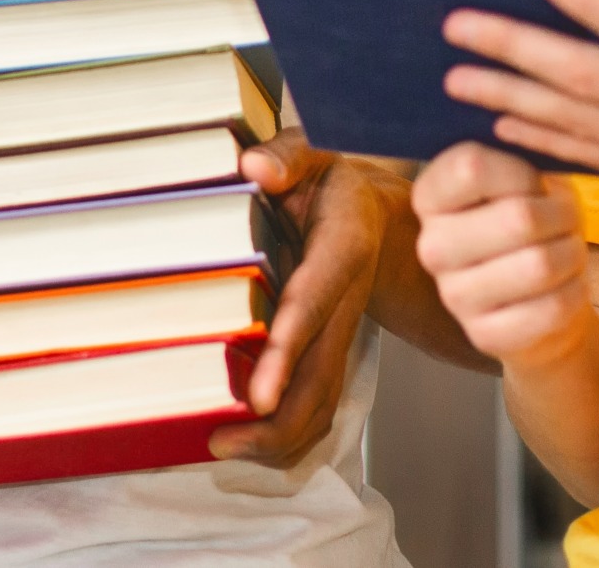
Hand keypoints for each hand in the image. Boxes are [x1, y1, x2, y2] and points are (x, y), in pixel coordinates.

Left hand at [210, 130, 397, 464]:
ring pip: (325, 401)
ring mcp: (343, 331)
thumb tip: (254, 169)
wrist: (376, 209)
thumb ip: (287, 155)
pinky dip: (289, 436)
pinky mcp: (332, 350)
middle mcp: (348, 298)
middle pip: (324, 374)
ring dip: (281, 437)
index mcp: (344, 244)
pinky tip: (249, 444)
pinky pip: (320, 404)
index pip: (315, 300)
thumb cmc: (331, 178)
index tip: (260, 395)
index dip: (289, 348)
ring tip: (225, 449)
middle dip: (278, 420)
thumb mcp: (314, 150)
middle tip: (221, 441)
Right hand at [411, 144, 597, 368]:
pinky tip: (564, 285)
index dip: (521, 170)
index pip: (472, 166)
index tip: (533, 180)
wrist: (539, 294)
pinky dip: (574, 291)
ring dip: (572, 253)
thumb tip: (529, 123)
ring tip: (567, 249)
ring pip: (541, 265)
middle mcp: (431, 246)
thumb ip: (519, 151)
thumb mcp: (525, 174)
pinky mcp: (483, 336)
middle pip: (519, 217)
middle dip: (562, 215)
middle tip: (564, 219)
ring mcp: (453, 296)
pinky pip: (550, 308)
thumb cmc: (534, 217)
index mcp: (431, 195)